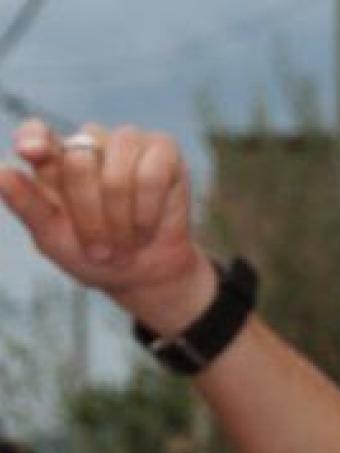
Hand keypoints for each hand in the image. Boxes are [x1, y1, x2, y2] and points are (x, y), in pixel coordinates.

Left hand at [0, 118, 214, 334]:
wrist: (145, 273)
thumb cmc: (95, 254)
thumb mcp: (54, 239)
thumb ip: (28, 206)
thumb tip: (1, 173)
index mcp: (55, 159)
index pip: (37, 133)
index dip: (34, 138)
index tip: (31, 153)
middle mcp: (90, 142)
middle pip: (78, 163)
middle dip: (89, 215)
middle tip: (100, 251)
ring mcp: (128, 143)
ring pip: (116, 172)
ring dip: (120, 217)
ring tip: (126, 242)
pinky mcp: (164, 151)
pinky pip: (152, 174)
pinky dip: (147, 208)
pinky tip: (147, 225)